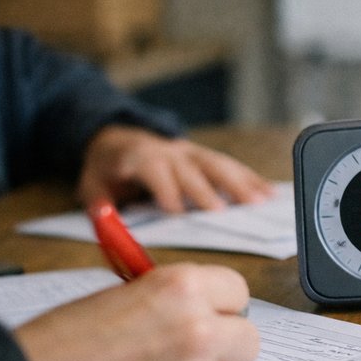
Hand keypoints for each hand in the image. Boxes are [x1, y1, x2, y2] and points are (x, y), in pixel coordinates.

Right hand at [13, 264, 259, 360]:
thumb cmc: (63, 340)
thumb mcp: (122, 294)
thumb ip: (171, 299)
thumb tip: (207, 304)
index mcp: (182, 287)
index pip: (238, 291)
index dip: (221, 306)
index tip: (210, 315)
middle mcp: (198, 329)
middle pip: (248, 338)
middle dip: (223, 347)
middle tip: (192, 354)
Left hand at [78, 125, 272, 212]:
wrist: (117, 138)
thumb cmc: (107, 169)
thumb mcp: (91, 185)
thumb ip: (99, 204)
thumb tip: (107, 221)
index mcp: (140, 156)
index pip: (154, 169)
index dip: (165, 188)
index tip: (176, 211)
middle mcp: (170, 150)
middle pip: (192, 168)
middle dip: (208, 191)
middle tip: (223, 214)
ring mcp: (191, 152)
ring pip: (218, 164)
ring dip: (240, 183)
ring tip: (260, 202)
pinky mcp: (205, 156)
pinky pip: (231, 166)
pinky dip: (251, 178)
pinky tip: (269, 192)